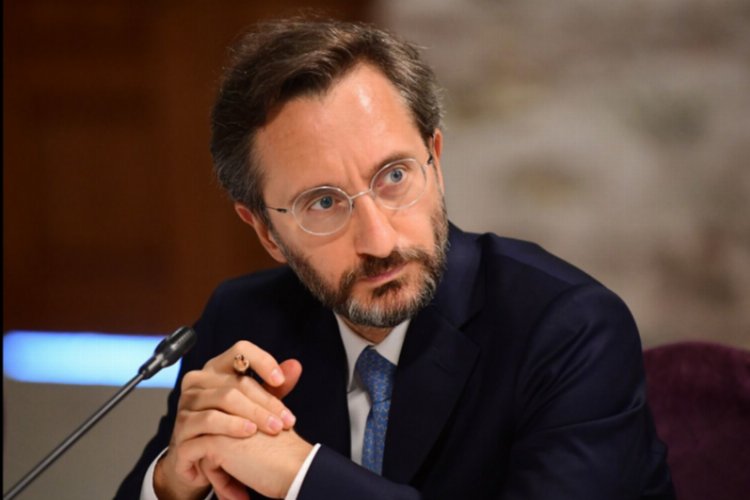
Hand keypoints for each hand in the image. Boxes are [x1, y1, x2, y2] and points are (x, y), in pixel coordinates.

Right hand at [154, 341, 302, 498]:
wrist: (200, 458)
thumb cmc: (229, 425)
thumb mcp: (255, 404)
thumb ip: (275, 386)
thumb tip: (295, 366)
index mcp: (217, 368)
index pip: (241, 350)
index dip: (262, 361)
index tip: (281, 381)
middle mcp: (198, 381)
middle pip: (236, 383)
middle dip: (266, 403)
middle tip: (285, 421)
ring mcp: (186, 404)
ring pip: (223, 401)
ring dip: (252, 416)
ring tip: (272, 429)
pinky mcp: (181, 427)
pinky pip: (207, 422)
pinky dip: (230, 428)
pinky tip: (247, 435)